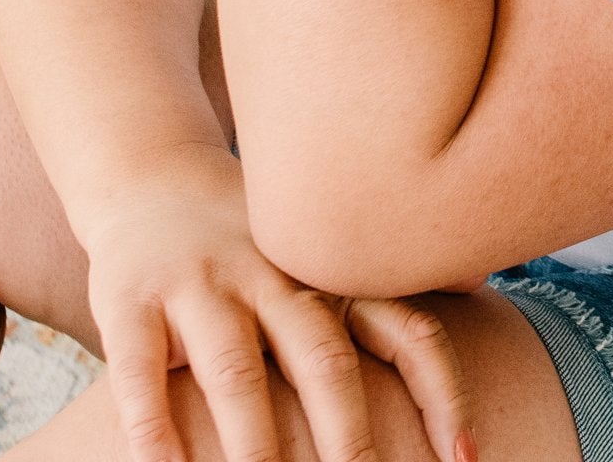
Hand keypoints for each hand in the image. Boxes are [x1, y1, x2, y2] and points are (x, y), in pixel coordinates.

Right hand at [80, 142, 476, 461]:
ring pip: (234, 370)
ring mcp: (201, 285)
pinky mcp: (131, 300)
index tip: (464, 457)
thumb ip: (390, 277)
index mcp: (331, 273)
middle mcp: (273, 275)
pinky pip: (138, 371)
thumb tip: (481, 280)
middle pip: (323, 358)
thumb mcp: (324, 245)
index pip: (405, 329)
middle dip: (351, 437)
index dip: (440, 393)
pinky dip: (152, 429)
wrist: (150, 178)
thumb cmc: (253, 238)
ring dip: (255, 443)